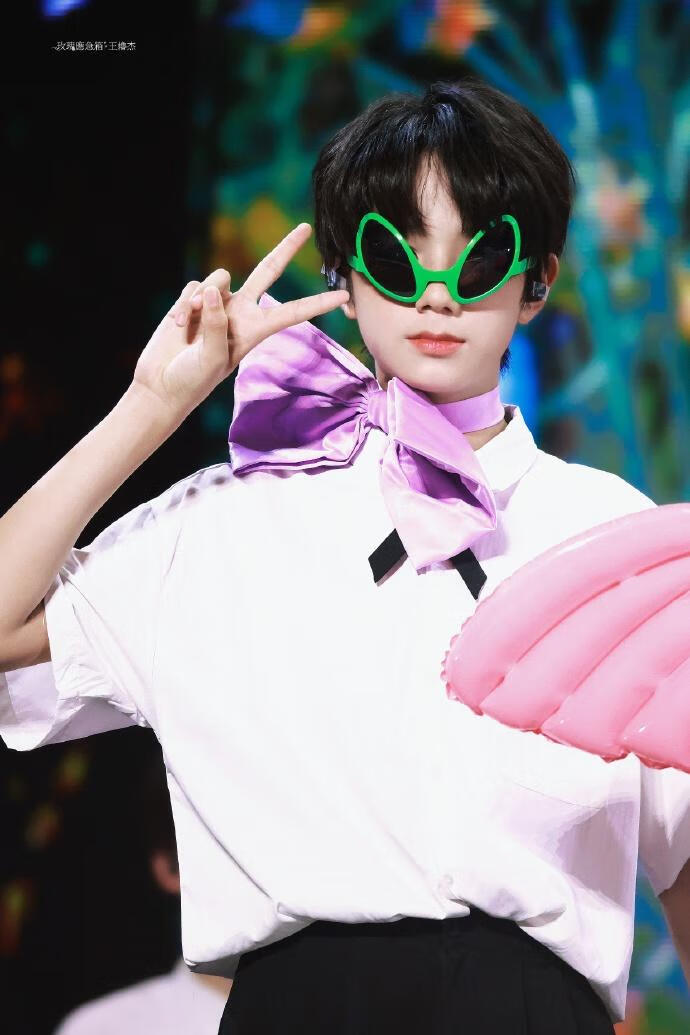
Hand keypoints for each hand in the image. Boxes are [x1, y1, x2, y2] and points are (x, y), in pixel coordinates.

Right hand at [132, 223, 349, 419]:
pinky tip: (178, 324)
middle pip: (267, 271)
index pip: (293, 312)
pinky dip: (185, 303)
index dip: (317, 304)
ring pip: (219, 278)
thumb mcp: (212, 358)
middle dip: (285, 249)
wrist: (162, 384)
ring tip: (189, 323)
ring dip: (202, 297)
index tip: (344, 297)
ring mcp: (218, 304)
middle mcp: (241, 312)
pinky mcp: (194, 299)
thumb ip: (217, 323)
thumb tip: (214, 290)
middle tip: (304, 228)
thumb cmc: (193, 380)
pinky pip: (195, 286)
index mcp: (255, 330)